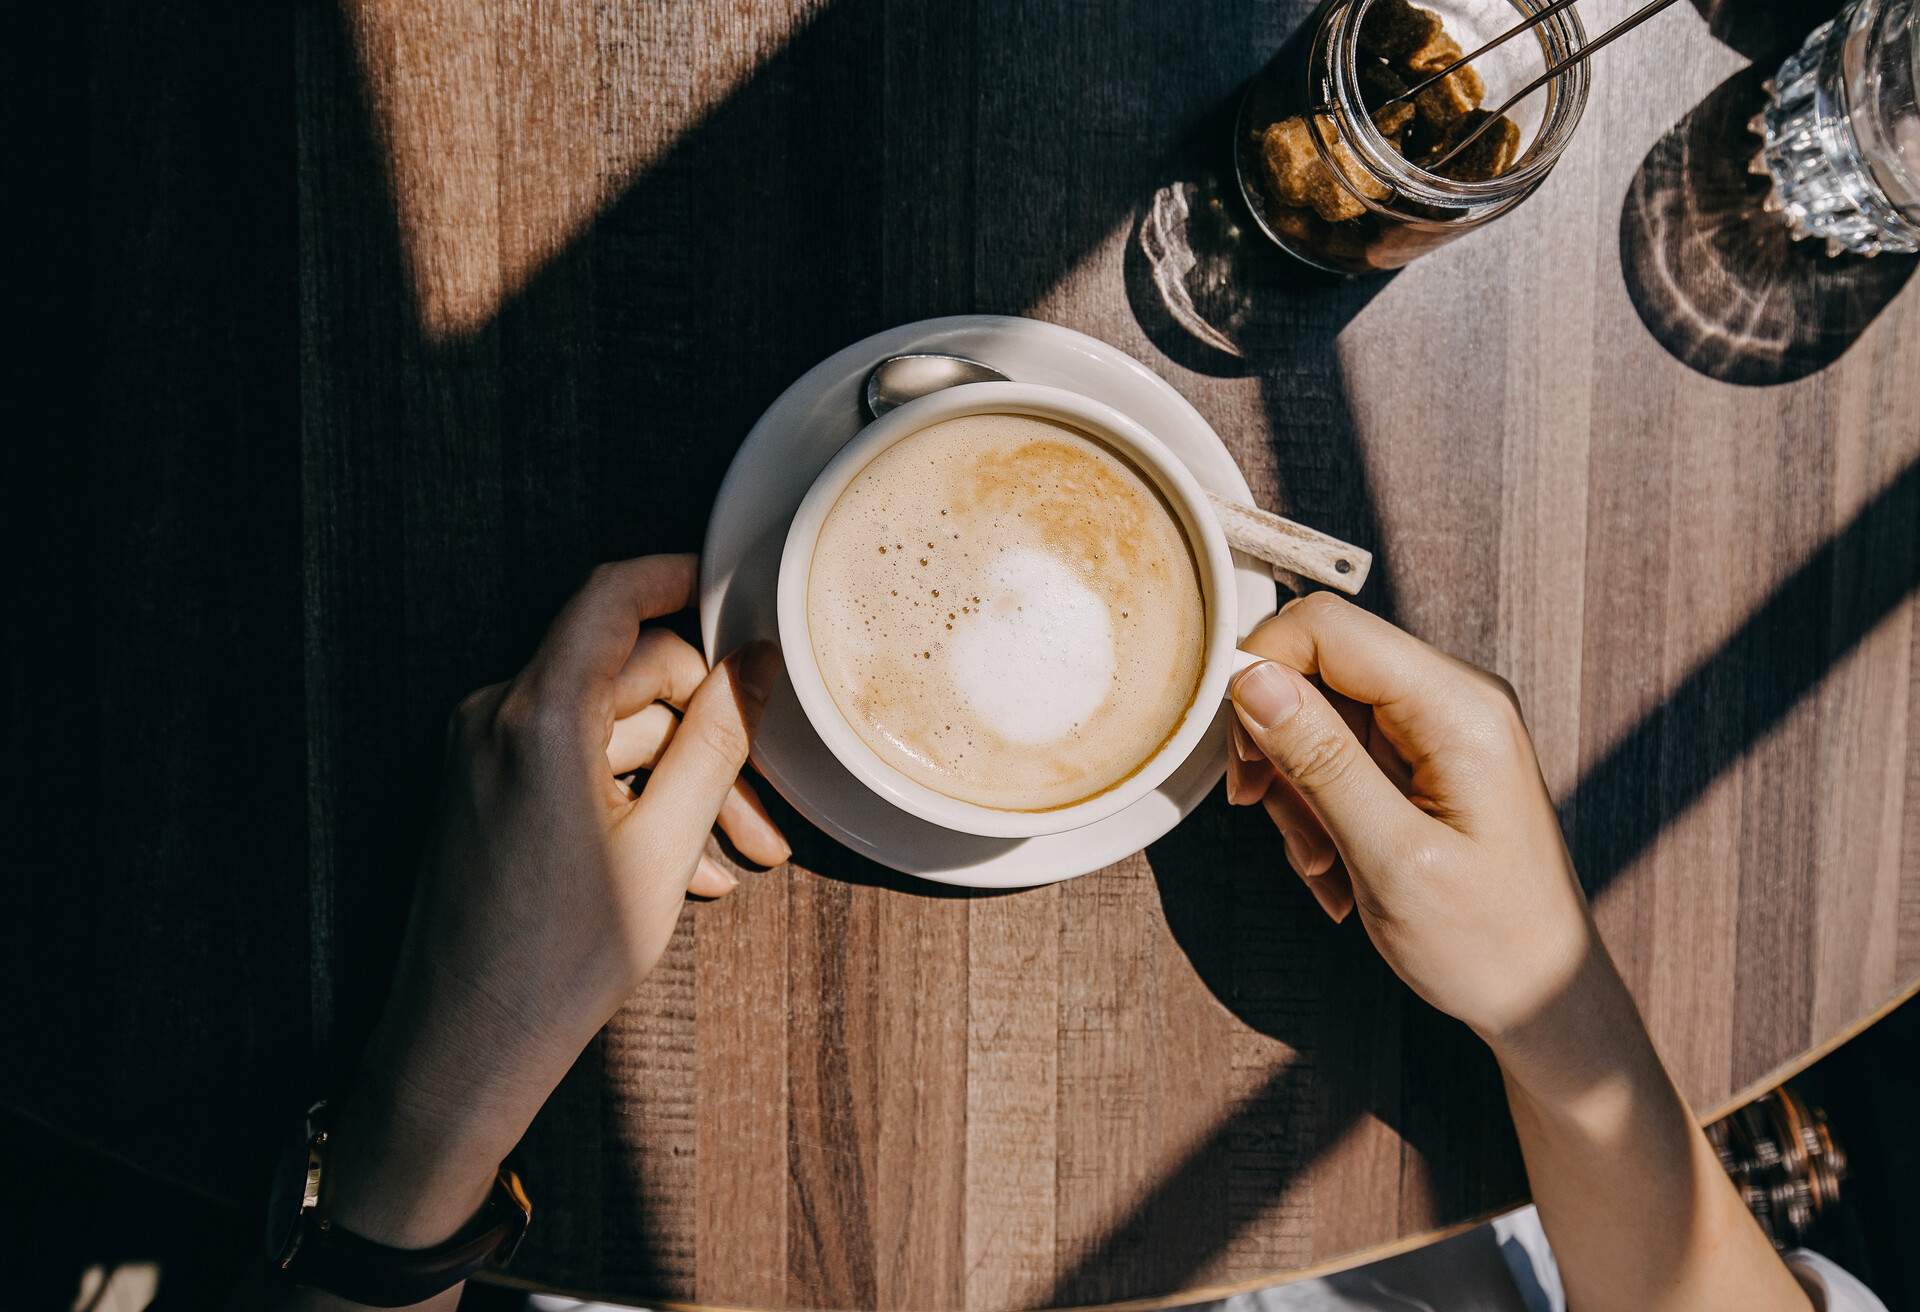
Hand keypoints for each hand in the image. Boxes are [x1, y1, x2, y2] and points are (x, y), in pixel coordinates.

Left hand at [327, 554, 786, 1248]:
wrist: (462, 1047)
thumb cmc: (557, 960)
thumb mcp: (662, 848)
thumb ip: (714, 743)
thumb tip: (754, 667)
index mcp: (537, 717)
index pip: (611, 597)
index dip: (678, 577)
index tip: (732, 587)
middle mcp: (497, 717)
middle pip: (626, 675)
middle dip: (707, 731)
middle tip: (766, 806)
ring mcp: (483, 754)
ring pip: (609, 730)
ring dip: (680, 779)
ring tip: (741, 854)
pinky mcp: (483, 790)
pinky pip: (575, 765)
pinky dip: (633, 798)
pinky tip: (688, 867)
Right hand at [1226, 592, 1590, 1042]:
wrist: (1543, 998)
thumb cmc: (1486, 941)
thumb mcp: (1391, 859)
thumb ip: (1321, 760)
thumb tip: (1252, 679)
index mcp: (1458, 707)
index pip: (1327, 628)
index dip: (1262, 670)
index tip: (1238, 754)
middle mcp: (1452, 699)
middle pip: (1316, 670)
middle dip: (1277, 746)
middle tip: (1267, 816)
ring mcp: (1438, 729)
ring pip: (1317, 718)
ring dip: (1296, 791)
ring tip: (1321, 864)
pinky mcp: (1423, 760)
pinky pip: (1339, 756)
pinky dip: (1318, 808)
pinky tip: (1337, 866)